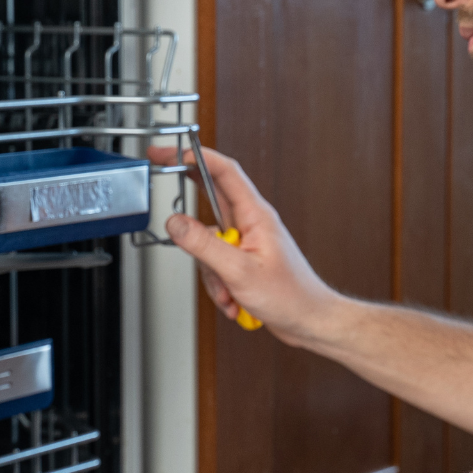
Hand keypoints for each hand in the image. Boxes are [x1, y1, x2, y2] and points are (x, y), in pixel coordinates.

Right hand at [148, 146, 343, 345]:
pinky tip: (234, 299)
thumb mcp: (239, 270)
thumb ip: (204, 244)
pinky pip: (216, 264)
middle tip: (163, 175)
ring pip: (208, 242)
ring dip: (211, 271)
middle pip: (211, 197)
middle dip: (188, 198)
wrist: (309, 321)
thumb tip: (176, 223)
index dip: (196, 157)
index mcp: (255, 215)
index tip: (171, 152)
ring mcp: (246, 241)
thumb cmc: (291, 296)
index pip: (224, 172)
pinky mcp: (243, 260)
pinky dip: (219, 284)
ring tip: (229, 290)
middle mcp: (251, 223)